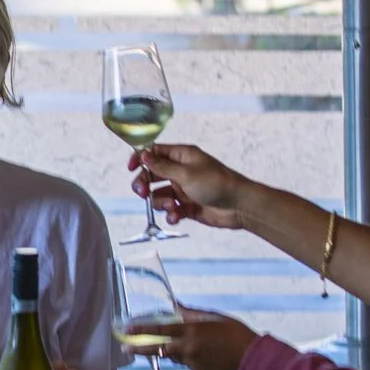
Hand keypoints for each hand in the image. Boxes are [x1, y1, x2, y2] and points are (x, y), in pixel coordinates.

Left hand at [129, 306, 259, 369]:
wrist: (251, 359)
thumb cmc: (235, 333)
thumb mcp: (214, 317)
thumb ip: (192, 314)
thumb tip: (176, 307)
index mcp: (192, 330)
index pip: (161, 329)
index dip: (142, 329)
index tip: (127, 330)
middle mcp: (188, 348)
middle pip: (158, 349)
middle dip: (141, 349)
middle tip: (126, 349)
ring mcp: (192, 362)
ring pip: (172, 356)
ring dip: (165, 351)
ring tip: (157, 347)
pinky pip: (186, 363)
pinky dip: (184, 357)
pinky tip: (197, 352)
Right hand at [130, 144, 249, 229]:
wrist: (239, 206)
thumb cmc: (216, 184)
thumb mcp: (186, 173)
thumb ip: (162, 166)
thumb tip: (143, 155)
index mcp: (182, 157)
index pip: (155, 153)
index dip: (141, 158)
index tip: (131, 168)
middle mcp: (181, 171)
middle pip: (152, 175)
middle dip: (145, 184)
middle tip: (141, 193)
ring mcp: (184, 189)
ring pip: (159, 195)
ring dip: (160, 203)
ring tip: (171, 208)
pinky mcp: (187, 206)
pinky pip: (171, 210)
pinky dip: (171, 214)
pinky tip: (176, 216)